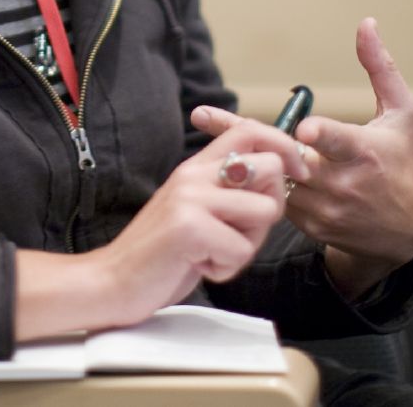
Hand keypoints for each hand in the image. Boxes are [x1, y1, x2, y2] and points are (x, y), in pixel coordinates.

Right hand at [26, 115, 298, 335]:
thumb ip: (228, 193)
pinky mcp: (189, 226)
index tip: (300, 171)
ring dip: (248, 243)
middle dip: (271, 208)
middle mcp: (192, 173)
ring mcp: (190, 197)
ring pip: (264, 210)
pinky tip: (199, 266)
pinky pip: (242, 249)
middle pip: (270, 168)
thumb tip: (280, 177)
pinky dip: (227, 268)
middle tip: (239, 235)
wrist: (112, 282)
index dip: (285, 145)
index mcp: (194, 167)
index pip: (250, 130)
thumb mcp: (196, 212)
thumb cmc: (162, 255)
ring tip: (214, 253)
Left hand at [195, 19, 412, 298]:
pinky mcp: (310, 226)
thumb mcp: (400, 114)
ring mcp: (324, 209)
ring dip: (249, 156)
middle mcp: (342, 183)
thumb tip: (366, 23)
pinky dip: (259, 179)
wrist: (403, 230)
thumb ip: (380, 69)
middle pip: (287, 156)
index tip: (304, 129)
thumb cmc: (401, 160)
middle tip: (201, 115)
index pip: (337, 141)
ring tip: (219, 135)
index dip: (320, 134)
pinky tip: (245, 165)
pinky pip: (273, 198)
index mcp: (363, 151)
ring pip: (273, 176)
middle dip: (247, 137)